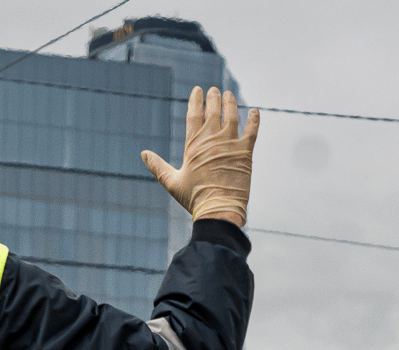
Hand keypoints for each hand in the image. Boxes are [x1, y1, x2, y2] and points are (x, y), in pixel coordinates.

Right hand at [141, 87, 258, 226]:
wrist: (218, 210)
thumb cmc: (194, 198)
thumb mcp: (171, 182)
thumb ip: (157, 166)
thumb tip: (143, 154)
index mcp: (194, 144)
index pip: (194, 114)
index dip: (196, 100)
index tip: (198, 90)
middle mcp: (212, 140)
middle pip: (213, 111)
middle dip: (213, 98)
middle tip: (215, 90)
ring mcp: (230, 144)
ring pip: (232, 116)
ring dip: (230, 103)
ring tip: (229, 95)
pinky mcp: (245, 153)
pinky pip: (252, 131)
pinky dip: (254, 120)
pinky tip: (254, 111)